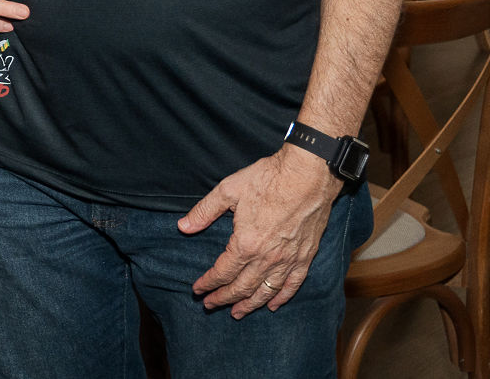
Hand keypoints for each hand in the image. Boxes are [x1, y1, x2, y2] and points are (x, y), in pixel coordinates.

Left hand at [180, 145, 339, 316]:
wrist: (307, 176)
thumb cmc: (267, 179)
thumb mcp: (228, 190)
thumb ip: (204, 212)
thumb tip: (183, 227)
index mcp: (246, 243)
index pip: (222, 272)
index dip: (208, 283)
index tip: (197, 290)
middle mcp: (267, 258)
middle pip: (242, 287)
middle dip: (224, 298)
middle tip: (210, 306)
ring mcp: (288, 259)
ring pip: (266, 291)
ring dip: (249, 304)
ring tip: (237, 313)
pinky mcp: (305, 256)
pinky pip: (292, 284)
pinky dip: (281, 297)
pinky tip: (272, 304)